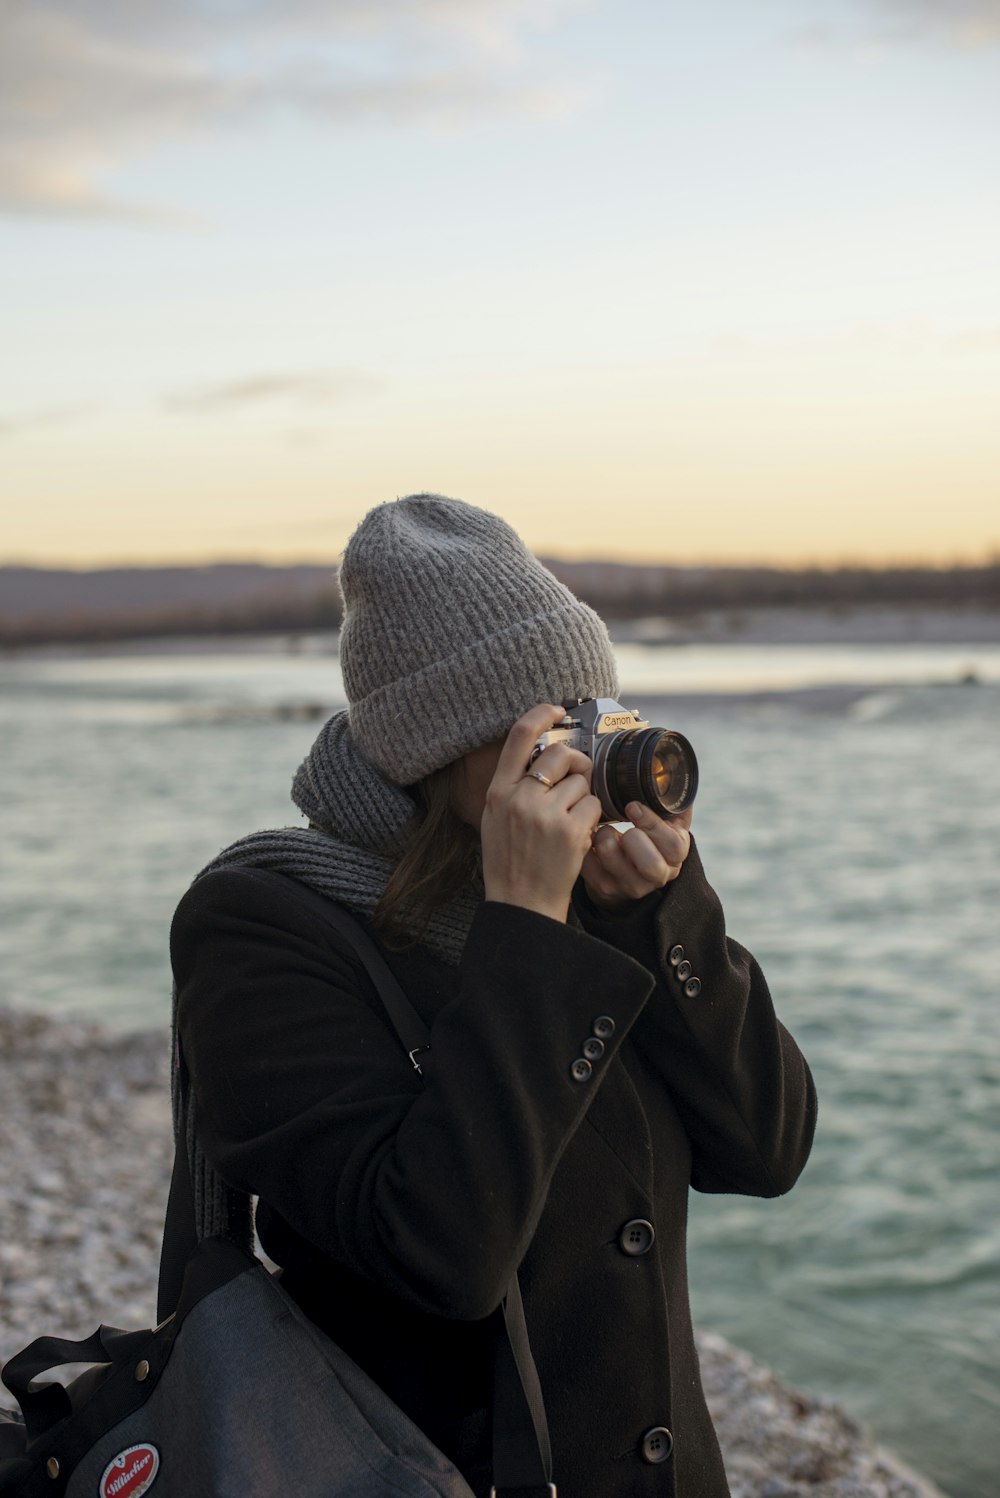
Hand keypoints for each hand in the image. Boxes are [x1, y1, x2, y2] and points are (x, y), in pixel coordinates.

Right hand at [481, 704, 604, 923]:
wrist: (521, 905)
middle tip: (577, 784)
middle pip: (560, 755)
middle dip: (577, 765)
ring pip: (582, 782)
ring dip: (584, 800)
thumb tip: (542, 754)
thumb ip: (512, 787)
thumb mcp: (494, 819)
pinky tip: (578, 837)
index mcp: (497, 792)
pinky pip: (595, 806)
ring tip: (570, 824)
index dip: (541, 714)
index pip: (518, 736)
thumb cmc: (509, 862)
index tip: (557, 710)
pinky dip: (593, 819)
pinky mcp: (571, 831)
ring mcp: (545, 814)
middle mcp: (519, 798)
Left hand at [581, 802, 692, 914]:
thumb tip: (671, 772)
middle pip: (650, 864)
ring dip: (603, 838)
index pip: (673, 845)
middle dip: (631, 838)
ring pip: (613, 861)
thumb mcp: (666, 823)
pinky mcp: (605, 889)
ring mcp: (630, 886)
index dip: (651, 823)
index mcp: (675, 857)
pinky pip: (589, 866)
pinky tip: (589, 839)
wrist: (629, 872)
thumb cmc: (649, 838)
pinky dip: (584, 847)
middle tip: (620, 826)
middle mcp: (658, 876)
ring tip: (602, 831)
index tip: (632, 807)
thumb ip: (671, 802)